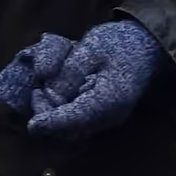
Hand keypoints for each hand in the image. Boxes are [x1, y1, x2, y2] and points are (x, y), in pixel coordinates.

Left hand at [0, 19, 162, 139]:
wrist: (142, 48)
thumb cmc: (116, 44)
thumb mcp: (91, 48)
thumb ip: (70, 70)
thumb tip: (48, 91)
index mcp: (111, 99)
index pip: (79, 117)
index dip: (53, 122)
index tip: (32, 125)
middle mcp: (108, 116)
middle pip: (71, 130)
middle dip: (48, 113)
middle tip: (37, 89)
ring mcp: (103, 119)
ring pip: (69, 129)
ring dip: (51, 110)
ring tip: (44, 83)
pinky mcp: (96, 116)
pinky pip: (72, 121)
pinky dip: (57, 108)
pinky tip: (53, 87)